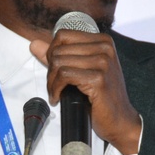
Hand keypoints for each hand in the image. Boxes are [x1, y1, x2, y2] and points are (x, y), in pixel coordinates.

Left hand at [30, 30, 141, 154]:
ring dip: (51, 82)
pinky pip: (63, 76)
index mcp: (102, 41)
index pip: (63, 35)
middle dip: (50, 70)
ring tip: (56, 92)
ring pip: (58, 63)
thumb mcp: (81, 70)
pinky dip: (55, 89)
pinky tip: (58, 97)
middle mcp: (105, 48)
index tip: (54, 70)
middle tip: (55, 85)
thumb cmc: (102, 95)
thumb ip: (58, 55)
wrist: (120, 119)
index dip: (52, 52)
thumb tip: (34, 44)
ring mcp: (103, 62)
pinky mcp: (98, 79)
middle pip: (59, 50)